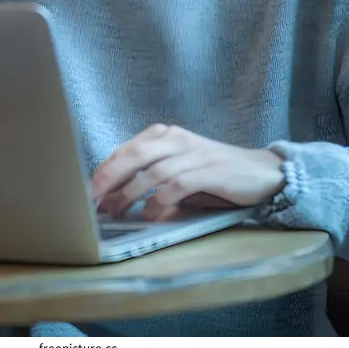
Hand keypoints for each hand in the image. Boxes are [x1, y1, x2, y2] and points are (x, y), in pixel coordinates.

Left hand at [91, 123, 285, 221]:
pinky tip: (150, 213)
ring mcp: (194, 154)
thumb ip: (150, 174)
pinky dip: (160, 199)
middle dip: (109, 176)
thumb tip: (114, 195)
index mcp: (166, 135)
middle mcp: (177, 139)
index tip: (88, 189)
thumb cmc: (213, 173)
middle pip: (135, 154)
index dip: (105, 169)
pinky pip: (178, 184)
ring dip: (130, 192)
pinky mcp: (210, 171)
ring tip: (115, 210)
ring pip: (153, 170)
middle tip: (92, 197)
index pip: (127, 149)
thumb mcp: (179, 167)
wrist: (260, 172)